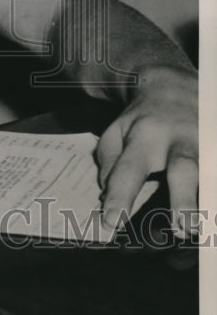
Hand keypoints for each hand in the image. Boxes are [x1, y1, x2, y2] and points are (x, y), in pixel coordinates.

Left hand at [96, 65, 197, 235]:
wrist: (175, 84)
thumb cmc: (142, 117)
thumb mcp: (116, 129)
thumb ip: (109, 161)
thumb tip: (108, 195)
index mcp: (145, 136)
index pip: (130, 170)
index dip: (120, 196)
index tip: (112, 222)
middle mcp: (178, 141)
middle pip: (183, 169)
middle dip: (183, 198)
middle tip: (182, 228)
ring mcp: (206, 144)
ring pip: (211, 173)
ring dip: (208, 202)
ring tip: (203, 230)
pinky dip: (213, 195)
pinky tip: (212, 217)